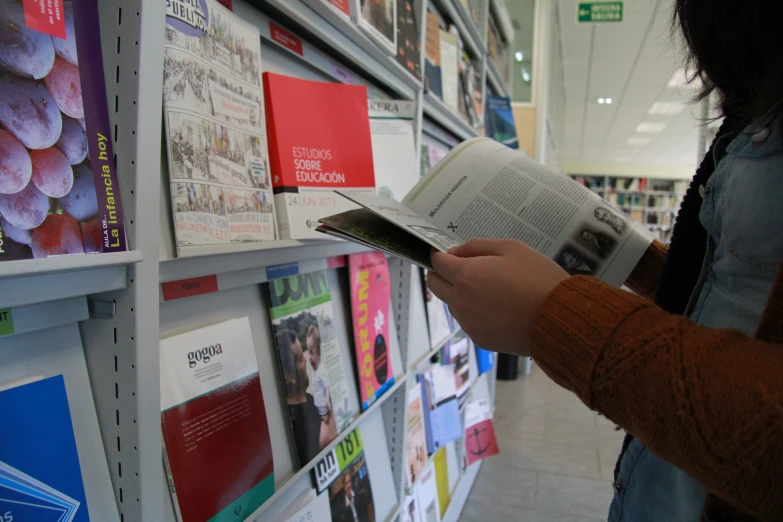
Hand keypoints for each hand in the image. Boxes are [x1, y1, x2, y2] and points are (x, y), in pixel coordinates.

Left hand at [428, 239, 568, 355]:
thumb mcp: (511, 248)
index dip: (440, 256)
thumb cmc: (537, 278)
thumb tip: (456, 252)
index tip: (447, 254)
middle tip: (459, 269)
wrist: (558, 319)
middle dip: (441, 274)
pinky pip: (469, 322)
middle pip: (435, 286)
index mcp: (466, 275)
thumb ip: (477, 246)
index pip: (437, 264)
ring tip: (488, 289)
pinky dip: (475, 313)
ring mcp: (469, 323)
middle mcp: (460, 301)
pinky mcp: (480, 339)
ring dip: (460, 294)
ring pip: (452, 304)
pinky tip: (497, 308)